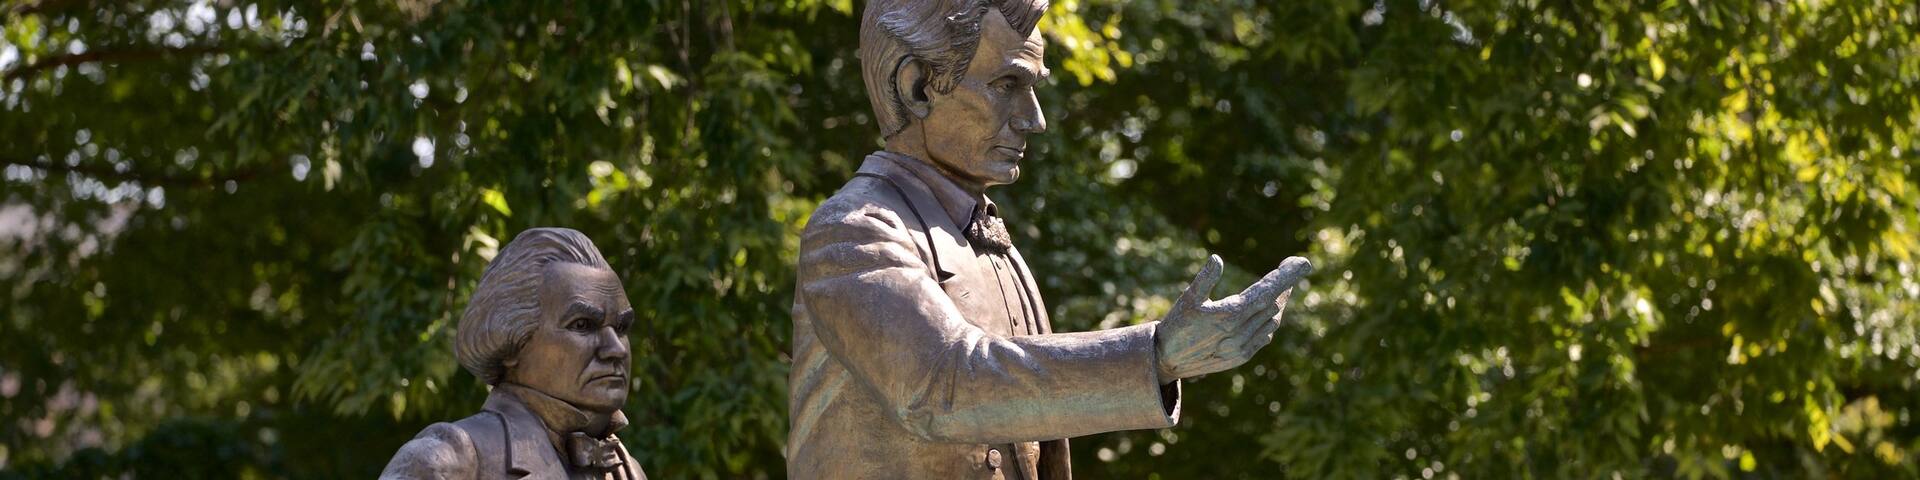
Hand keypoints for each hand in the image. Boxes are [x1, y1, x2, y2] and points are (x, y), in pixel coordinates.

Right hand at [1154, 254, 1311, 380]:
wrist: (1167, 361)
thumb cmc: (1176, 325)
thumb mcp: (1187, 299)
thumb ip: (1204, 279)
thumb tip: (1217, 259)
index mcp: (1231, 314)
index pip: (1268, 291)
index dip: (1287, 276)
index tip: (1303, 263)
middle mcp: (1241, 332)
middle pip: (1273, 303)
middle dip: (1284, 285)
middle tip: (1290, 269)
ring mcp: (1243, 346)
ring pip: (1272, 320)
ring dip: (1278, 303)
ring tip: (1282, 288)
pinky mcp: (1241, 356)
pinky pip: (1264, 336)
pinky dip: (1269, 321)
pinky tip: (1268, 313)